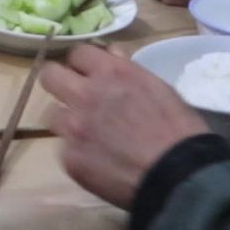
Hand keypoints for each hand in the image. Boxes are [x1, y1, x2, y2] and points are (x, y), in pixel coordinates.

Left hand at [42, 45, 210, 209]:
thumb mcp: (159, 89)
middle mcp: (86, 95)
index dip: (81, 64)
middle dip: (60, 84)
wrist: (180, 176)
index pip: (77, 53)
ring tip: (88, 136)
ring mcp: (74, 127)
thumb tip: (111, 54)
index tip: (88, 74)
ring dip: (67, 121)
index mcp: (112, 73)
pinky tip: (99, 163)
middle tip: (74, 98)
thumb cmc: (180, 131)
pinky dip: (79, 154)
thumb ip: (128, 70)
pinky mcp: (70, 158)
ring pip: (52, 115)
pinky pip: (65, 150)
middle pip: (49, 76)